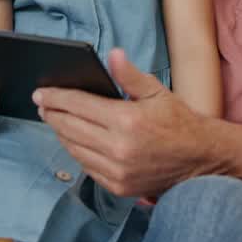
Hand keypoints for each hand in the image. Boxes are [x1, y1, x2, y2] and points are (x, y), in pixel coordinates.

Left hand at [34, 48, 215, 197]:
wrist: (201, 159)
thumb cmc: (179, 122)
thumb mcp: (157, 92)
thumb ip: (129, 75)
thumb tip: (112, 54)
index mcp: (126, 120)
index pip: (78, 105)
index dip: (56, 97)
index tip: (40, 92)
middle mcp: (118, 148)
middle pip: (70, 127)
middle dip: (51, 114)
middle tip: (41, 104)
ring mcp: (117, 171)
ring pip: (74, 149)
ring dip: (61, 133)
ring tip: (55, 120)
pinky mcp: (118, 186)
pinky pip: (86, 167)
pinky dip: (77, 151)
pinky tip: (74, 140)